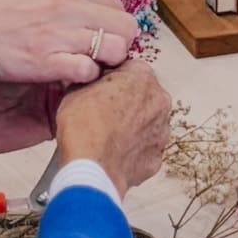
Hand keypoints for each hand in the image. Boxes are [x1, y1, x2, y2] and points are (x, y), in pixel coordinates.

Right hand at [0, 0, 133, 84]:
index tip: (100, 39)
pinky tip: (69, 78)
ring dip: (107, 64)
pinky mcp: (45, 60)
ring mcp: (59, 31)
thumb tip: (89, 11)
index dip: (112, 27)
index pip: (117, 6)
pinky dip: (85, 78)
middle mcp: (69, 2)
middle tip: (101, 59)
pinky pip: (89, 71)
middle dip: (119, 46)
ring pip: (115, 49)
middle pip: (126, 27)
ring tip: (88, 70)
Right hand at [54, 62, 170, 196]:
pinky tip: (113, 151)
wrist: (90, 169)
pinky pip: (145, 148)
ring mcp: (161, 130)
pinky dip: (132, 149)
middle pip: (142, 95)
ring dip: (131, 126)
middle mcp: (159, 101)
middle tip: (101, 113)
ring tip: (106, 135)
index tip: (100, 88)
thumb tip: (90, 81)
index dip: (111, 79)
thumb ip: (91, 80)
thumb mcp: (76, 89)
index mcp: (142, 76)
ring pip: (146, 122)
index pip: (129, 68)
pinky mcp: (157, 157)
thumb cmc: (83, 128)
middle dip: (125, 102)